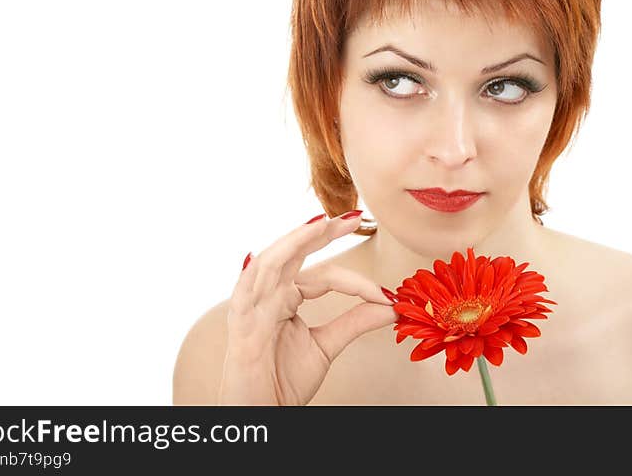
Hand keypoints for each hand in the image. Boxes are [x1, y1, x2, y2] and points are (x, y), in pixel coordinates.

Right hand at [217, 210, 396, 404]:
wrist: (261, 414)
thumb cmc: (283, 379)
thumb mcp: (327, 344)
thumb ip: (355, 321)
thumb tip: (392, 304)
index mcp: (287, 296)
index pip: (325, 276)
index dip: (357, 282)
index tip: (388, 295)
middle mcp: (269, 294)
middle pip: (294, 253)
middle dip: (323, 232)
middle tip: (355, 216)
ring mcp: (252, 305)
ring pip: (271, 262)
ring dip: (295, 240)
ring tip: (322, 223)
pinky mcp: (239, 323)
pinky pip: (245, 290)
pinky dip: (257, 270)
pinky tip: (273, 253)